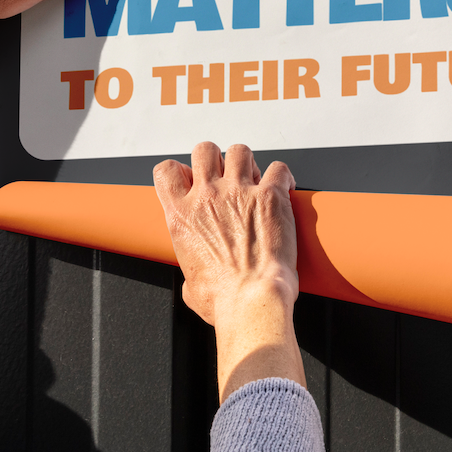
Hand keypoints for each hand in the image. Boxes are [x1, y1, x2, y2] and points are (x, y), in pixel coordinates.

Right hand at [154, 143, 305, 399]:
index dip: (181, 172)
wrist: (252, 300)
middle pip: (205, 151)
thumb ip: (191, 272)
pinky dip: (281, 176)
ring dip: (248, 163)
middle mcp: (208, 197)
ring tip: (255, 180)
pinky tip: (284, 188)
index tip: (192, 181)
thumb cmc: (223, 300)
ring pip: (239, 151)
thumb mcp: (190, 286)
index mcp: (182, 216)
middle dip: (216, 160)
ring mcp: (239, 193)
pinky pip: (277, 169)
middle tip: (227, 178)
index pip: (167, 171)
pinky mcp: (270, 197)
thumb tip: (197, 281)